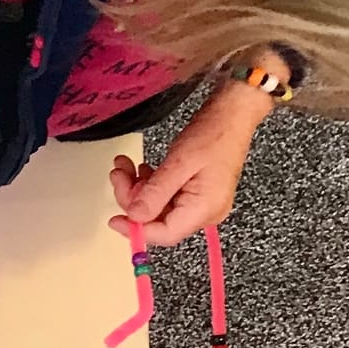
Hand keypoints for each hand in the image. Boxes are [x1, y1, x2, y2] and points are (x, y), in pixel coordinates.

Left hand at [108, 82, 265, 249]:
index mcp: (205, 209)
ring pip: (158, 207)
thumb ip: (156, 193)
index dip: (137, 230)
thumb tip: (135, 216)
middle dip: (134, 199)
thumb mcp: (179, 163)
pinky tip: (141, 169)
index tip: (114, 220)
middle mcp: (205, 212)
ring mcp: (200, 203)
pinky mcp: (195, 192)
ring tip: (125, 167)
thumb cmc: (215, 134)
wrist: (234, 114)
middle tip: (119, 175)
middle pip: (158, 220)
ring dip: (138, 188)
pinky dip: (150, 184)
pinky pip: (166, 196)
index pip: (165, 233)